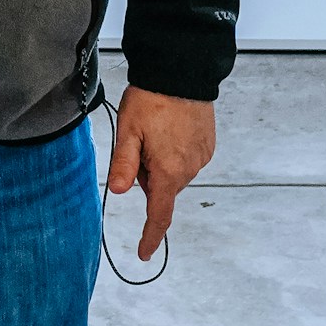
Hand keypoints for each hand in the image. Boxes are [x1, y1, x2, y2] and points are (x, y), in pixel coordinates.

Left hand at [106, 86, 216, 261]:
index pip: (159, 215)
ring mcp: (201, 157)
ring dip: (161, 163)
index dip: (150, 236)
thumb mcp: (129, 130)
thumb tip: (118, 193)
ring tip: (155, 130)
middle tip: (137, 143)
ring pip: (173, 174)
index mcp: (168, 170)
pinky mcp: (207, 145)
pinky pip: (186, 160)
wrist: (181, 72)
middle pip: (161, 189)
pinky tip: (169, 129)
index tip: (144, 253)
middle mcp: (189, 168)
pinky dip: (174, 153)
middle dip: (147, 177)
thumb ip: (124, 164)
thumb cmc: (152, 98)